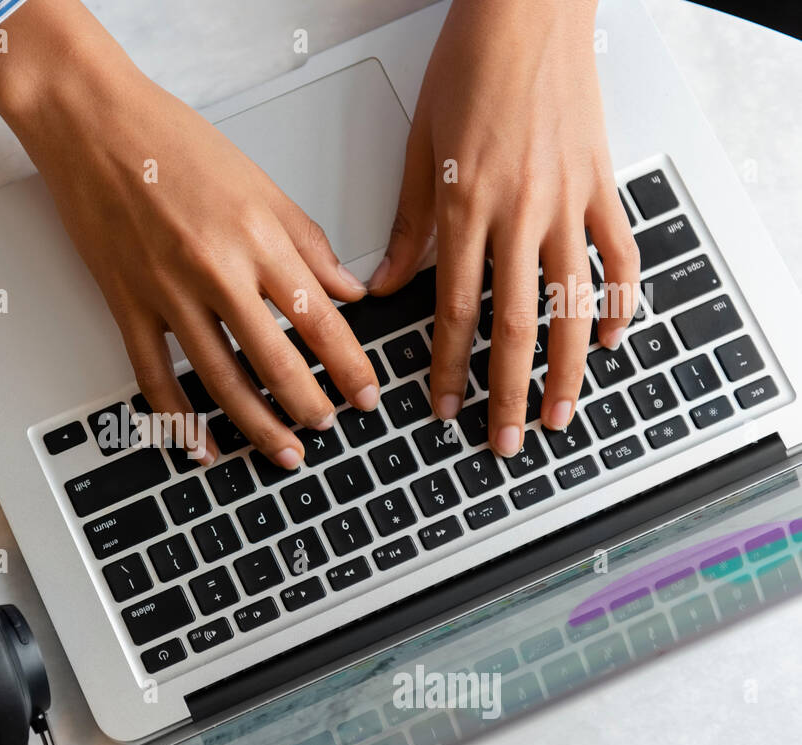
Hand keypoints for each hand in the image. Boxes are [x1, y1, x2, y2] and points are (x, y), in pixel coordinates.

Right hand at [0, 0, 378, 467]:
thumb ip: (306, 242)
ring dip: (258, 425)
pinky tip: (200, 444)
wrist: (93, 123)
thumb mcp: (258, 182)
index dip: (349, 365)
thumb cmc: (171, 141)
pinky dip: (178, 418)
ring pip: (221, 380)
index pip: (319, 318)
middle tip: (329, 428)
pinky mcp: (127, 305)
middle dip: (310, 406)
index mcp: (257, 236)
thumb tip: (345, 288)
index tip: (365, 393)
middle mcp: (215, 270)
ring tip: (284, 451)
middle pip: (275, 361)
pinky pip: (155, 377)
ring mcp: (167, 293)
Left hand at [369, 0, 639, 457]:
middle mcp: (520, 213)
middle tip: (506, 440)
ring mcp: (569, 202)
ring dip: (568, 369)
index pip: (453, 312)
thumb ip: (407, 227)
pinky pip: (621, 255)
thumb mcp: (418, 149)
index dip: (447, 369)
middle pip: (516, 325)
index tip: (442, 407)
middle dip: (508, 392)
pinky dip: (621, 302)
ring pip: (573, 304)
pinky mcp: (604, 185)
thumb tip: (386, 286)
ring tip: (561, 414)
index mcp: (465, 209)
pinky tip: (610, 340)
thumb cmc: (469, 69)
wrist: (529, 13)